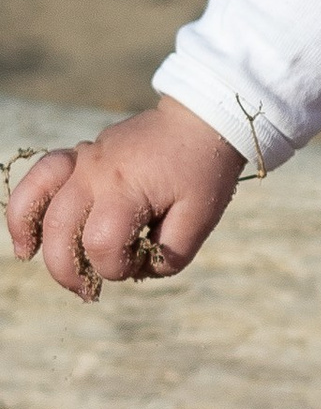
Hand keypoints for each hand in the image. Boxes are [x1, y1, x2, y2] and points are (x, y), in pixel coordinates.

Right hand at [7, 99, 248, 300]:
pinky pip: (41, 175)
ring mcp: (84, 159)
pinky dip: (26, 203)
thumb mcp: (201, 218)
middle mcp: (95, 173)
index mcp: (126, 188)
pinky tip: (27, 229)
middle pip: (61, 231)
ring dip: (30, 235)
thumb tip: (139, 269)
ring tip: (31, 257)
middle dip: (69, 271)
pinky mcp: (82, 154)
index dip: (118, 269)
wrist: (204, 117)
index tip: (141, 263)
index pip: (102, 246)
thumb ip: (170, 254)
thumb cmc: (206, 168)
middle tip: (88, 291)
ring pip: (37, 199)